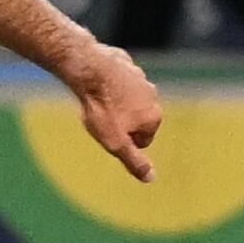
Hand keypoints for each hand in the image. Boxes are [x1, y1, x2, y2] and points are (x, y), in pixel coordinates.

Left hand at [67, 42, 161, 182]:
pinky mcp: (125, 64)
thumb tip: (151, 178)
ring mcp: (140, 78)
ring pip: (127, 99)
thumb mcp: (115, 143)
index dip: (124, 142)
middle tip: (100, 119)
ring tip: (96, 103)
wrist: (90, 70)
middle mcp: (152, 96)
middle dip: (120, 122)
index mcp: (153, 116)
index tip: (108, 134)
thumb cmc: (102, 108)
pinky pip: (116, 81)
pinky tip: (93, 85)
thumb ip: (133, 161)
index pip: (144, 140)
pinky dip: (107, 85)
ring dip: (114, 103)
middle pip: (136, 118)